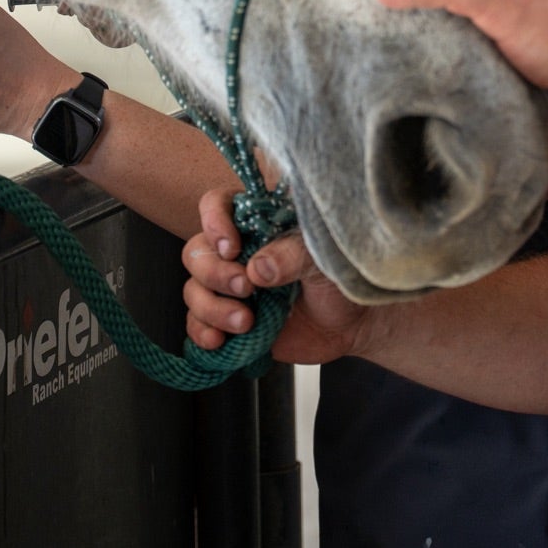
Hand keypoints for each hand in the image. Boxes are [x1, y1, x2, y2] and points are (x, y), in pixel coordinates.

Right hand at [182, 191, 369, 366]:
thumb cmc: (340, 276)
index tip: (232, 248)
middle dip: (215, 274)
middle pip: (197, 253)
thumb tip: (258, 268)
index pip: (215, 205)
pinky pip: (198, 325)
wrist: (353, 322)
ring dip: (212, 309)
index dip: (214, 223)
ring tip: (245, 322)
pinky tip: (218, 342)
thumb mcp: (322, 258)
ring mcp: (230, 289)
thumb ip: (292, 256)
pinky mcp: (229, 321)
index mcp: (256, 223)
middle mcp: (236, 253)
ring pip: (194, 291)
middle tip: (246, 288)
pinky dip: (202, 333)